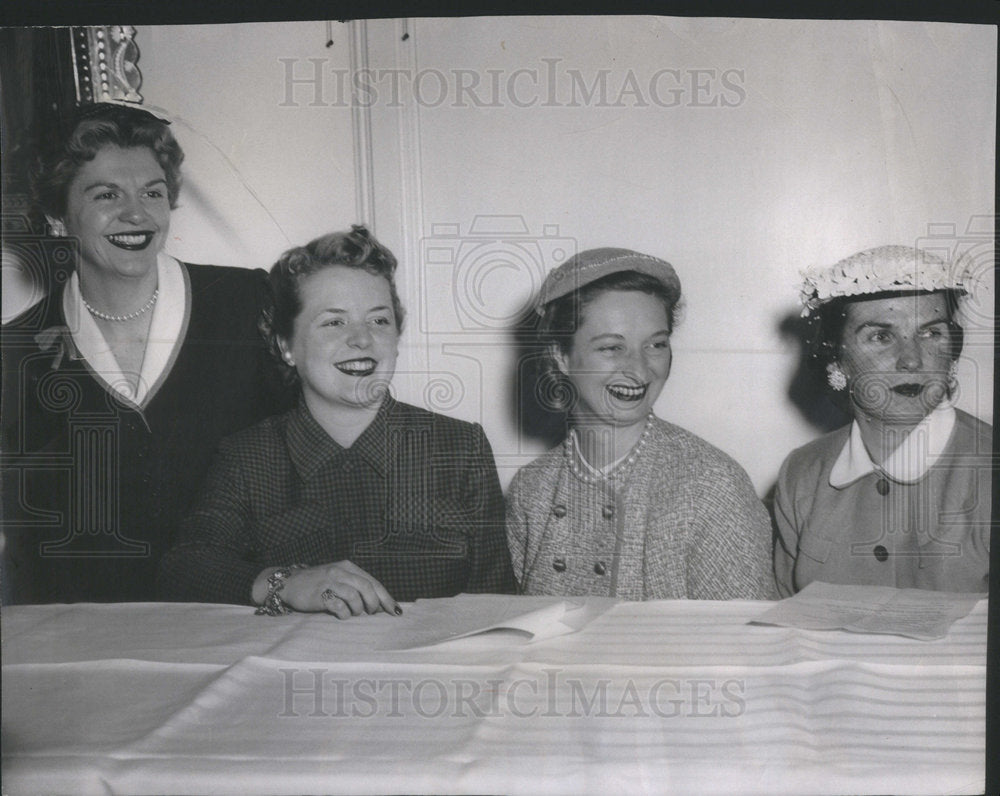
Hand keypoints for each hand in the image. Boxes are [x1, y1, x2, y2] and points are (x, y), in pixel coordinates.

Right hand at [253, 560, 399, 618]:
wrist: (289, 583)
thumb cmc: (318, 584)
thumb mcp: (338, 578)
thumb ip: (355, 585)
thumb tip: (378, 603)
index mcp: (348, 567)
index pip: (373, 582)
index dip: (386, 597)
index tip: (395, 611)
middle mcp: (340, 571)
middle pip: (367, 588)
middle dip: (375, 604)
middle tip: (373, 614)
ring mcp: (330, 581)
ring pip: (355, 596)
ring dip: (359, 610)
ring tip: (355, 614)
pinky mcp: (320, 594)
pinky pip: (339, 605)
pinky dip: (344, 613)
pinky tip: (342, 615)